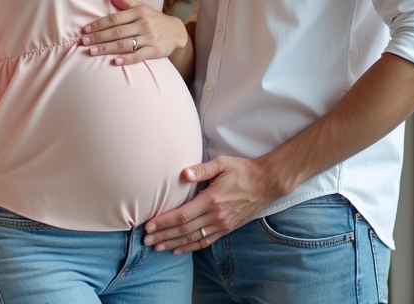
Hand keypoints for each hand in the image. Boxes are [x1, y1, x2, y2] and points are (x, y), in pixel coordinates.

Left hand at [81, 0, 187, 64]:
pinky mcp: (154, 51)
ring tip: (92, 52)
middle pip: (116, 32)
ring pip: (124, 44)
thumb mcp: (143, 8)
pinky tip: (115, 62)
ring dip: (106, 48)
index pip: (114, 18)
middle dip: (98, 37)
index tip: (85, 30)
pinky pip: (138, 56)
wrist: (176, 31)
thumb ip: (127, 2)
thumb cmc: (155, 19)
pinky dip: (126, 59)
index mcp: (138, 12)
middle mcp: (143, 24)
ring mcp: (149, 38)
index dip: (98, 24)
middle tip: (83, 42)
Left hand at [143, 155, 278, 253]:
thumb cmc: (242, 170)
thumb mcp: (222, 164)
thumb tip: (183, 174)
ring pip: (193, 238)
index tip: (149, 226)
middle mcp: (216, 216)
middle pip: (184, 229)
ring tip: (157, 247)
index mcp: (212, 200)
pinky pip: (206, 241)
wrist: (266, 184)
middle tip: (146, 240)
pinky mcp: (226, 229)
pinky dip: (190, 247)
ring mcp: (222, 224)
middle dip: (164, 235)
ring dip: (173, 243)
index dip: (164, 222)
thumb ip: (201, 169)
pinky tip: (178, 249)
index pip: (183, 215)